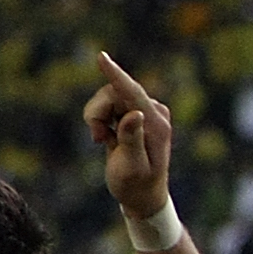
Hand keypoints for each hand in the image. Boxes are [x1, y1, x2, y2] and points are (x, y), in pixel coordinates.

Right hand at [83, 51, 172, 219]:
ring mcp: (145, 113)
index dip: (114, 74)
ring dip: (96, 117)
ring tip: (101, 140)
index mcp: (156, 123)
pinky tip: (106, 138)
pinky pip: (109, 104)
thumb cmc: (135, 185)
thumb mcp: (132, 165)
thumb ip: (132, 139)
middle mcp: (154, 113)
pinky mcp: (135, 115)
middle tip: (96, 136)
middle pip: (114, 94)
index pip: (131, 92)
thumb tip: (134, 114)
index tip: (100, 57)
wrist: (142, 196)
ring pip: (107, 98)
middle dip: (97, 112)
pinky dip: (100, 120)